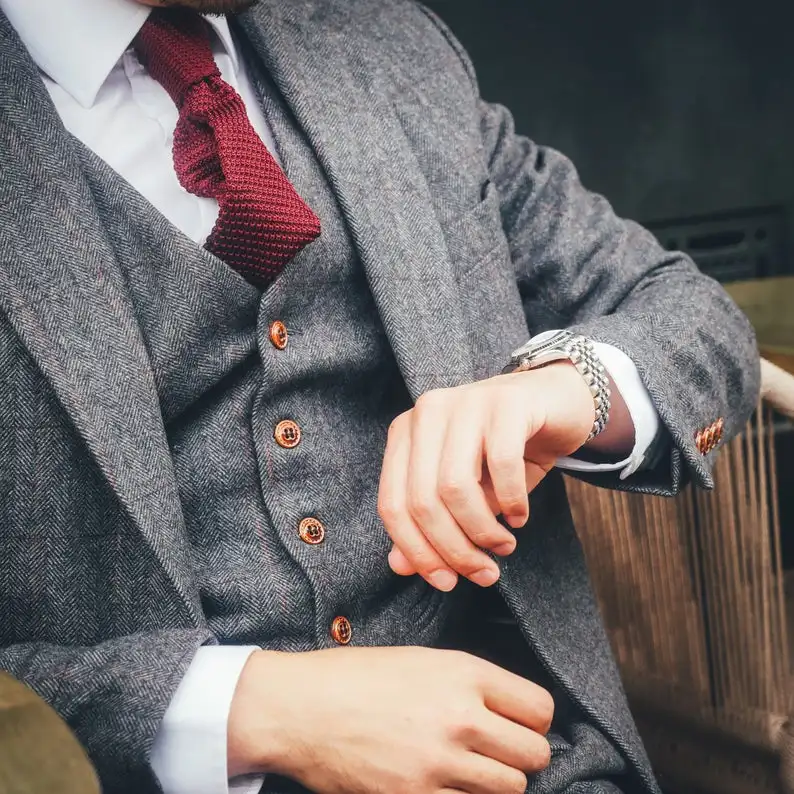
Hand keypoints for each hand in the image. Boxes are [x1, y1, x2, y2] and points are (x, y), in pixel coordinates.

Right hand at [228, 646, 553, 793]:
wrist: (301, 708)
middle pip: (535, 753)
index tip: (523, 725)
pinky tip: (443, 784)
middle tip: (500, 752)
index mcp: (463, 673)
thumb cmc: (357, 677)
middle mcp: (460, 717)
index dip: (535, 719)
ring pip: (511, 788)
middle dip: (523, 755)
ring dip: (497, 782)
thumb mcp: (421, 660)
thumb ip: (470, 683)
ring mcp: (440, 764)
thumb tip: (510, 711)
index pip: (540, 708)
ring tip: (472, 770)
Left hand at [378, 363, 594, 591]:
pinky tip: (519, 516)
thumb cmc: (505, 451)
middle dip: (454, 549)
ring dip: (482, 530)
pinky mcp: (505, 401)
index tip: (447, 582)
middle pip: (422, 500)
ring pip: (455, 486)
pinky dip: (512, 500)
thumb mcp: (466, 493)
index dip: (416, 552)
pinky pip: (501, 463)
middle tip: (484, 573)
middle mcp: (427, 412)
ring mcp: (465, 401)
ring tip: (503, 546)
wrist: (556, 403)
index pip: (392, 504)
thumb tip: (399, 566)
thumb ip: (429, 525)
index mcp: (406, 433)